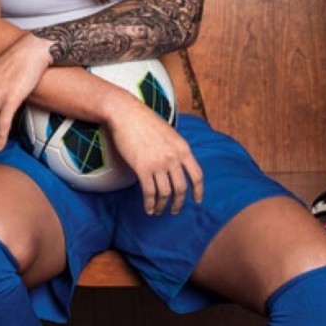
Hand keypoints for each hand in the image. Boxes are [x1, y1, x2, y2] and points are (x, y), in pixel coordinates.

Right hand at [105, 94, 204, 215]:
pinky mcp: (142, 168)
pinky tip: (148, 209)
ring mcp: (158, 163)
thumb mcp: (170, 133)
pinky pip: (149, 192)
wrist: (126, 114)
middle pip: (181, 188)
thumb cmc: (146, 121)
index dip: (198, 191)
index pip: (197, 175)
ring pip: (165, 193)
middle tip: (175, 211)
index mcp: (183, 148)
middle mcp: (173, 158)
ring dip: (162, 205)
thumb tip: (179, 166)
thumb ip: (177, 149)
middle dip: (178, 203)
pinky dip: (149, 204)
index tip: (197, 201)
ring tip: (159, 211)